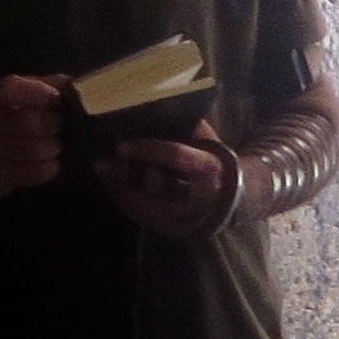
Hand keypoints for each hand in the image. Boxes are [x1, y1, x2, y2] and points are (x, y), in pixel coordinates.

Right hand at [0, 74, 64, 198]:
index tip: (56, 99)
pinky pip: (34, 172)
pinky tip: (50, 162)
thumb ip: (43, 85)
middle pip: (30, 122)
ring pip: (34, 150)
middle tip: (59, 127)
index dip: (39, 93)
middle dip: (54, 125)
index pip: (10, 89)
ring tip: (55, 145)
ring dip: (53, 147)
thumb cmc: (0, 119)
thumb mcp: (15, 96)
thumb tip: (75, 83)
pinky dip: (50, 167)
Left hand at [99, 122, 242, 241]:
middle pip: (155, 188)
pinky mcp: (178, 231)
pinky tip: (115, 189)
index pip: (175, 156)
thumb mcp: (206, 140)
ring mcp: (189, 219)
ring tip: (104, 175)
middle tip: (101, 163)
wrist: (237, 197)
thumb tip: (152, 106)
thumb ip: (184, 127)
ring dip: (121, 191)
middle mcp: (200, 198)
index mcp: (208, 168)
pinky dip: (128, 204)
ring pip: (147, 208)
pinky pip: (146, 220)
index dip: (147, 149)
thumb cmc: (215, 160)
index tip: (120, 145)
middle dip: (125, 177)